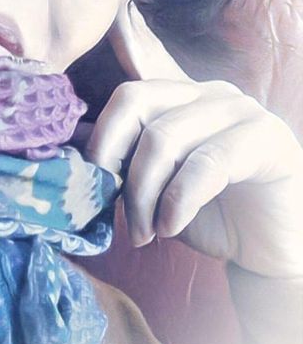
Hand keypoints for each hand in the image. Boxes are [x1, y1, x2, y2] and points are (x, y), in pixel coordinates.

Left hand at [85, 0, 302, 277]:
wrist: (272, 250)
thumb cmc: (211, 216)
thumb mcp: (155, 189)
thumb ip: (123, 165)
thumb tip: (70, 152)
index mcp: (180, 98)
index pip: (126, 94)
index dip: (99, 134)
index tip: (88, 180)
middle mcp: (210, 93)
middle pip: (136, 104)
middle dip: (113, 161)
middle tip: (112, 209)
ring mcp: (242, 110)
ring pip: (165, 138)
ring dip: (143, 194)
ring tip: (144, 233)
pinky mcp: (268, 140)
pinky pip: (206, 163)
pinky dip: (177, 201)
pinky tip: (169, 226)